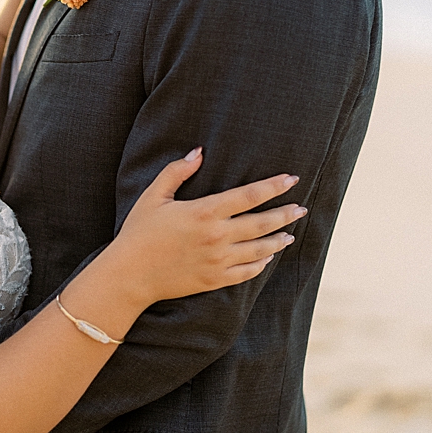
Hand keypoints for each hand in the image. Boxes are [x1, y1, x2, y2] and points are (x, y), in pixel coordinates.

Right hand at [113, 149, 305, 303]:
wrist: (130, 274)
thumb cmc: (139, 232)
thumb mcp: (154, 196)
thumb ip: (177, 172)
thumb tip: (199, 152)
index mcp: (204, 212)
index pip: (249, 195)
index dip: (274, 186)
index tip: (291, 179)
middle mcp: (216, 237)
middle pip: (261, 223)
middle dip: (285, 214)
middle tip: (301, 208)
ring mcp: (217, 261)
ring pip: (259, 249)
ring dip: (278, 240)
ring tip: (290, 233)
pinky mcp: (214, 280)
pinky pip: (246, 273)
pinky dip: (261, 264)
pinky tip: (267, 257)